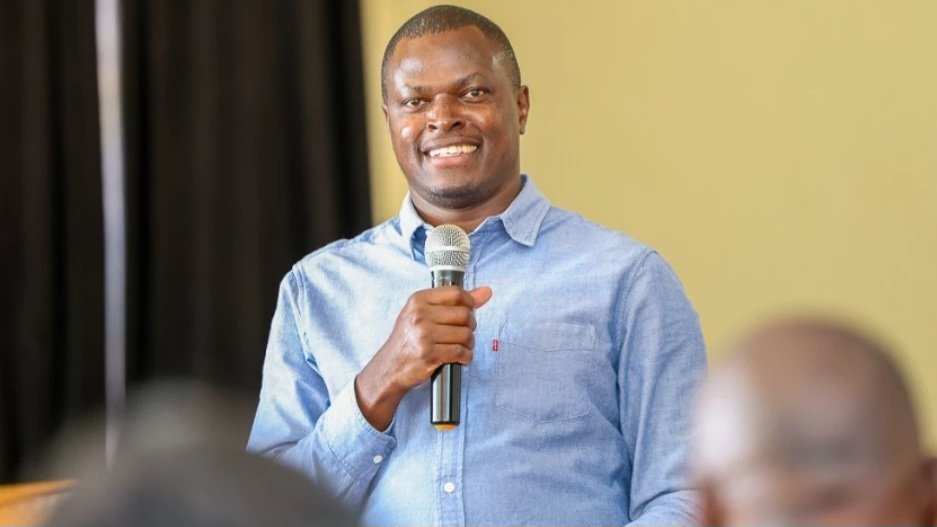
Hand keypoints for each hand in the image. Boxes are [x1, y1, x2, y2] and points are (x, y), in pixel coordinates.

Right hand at [355, 286, 491, 429]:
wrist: (390, 366)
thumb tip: (486, 291)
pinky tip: (460, 357)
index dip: (469, 303)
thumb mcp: (425, 313)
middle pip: (464, 314)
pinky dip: (466, 357)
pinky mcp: (430, 354)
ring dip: (469, 343)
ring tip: (461, 346)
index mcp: (418, 300)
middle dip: (470, 326)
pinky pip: (461, 352)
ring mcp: (424, 335)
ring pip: (466, 334)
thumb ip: (456, 302)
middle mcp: (420, 315)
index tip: (469, 311)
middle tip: (463, 333)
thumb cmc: (409, 338)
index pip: (456, 293)